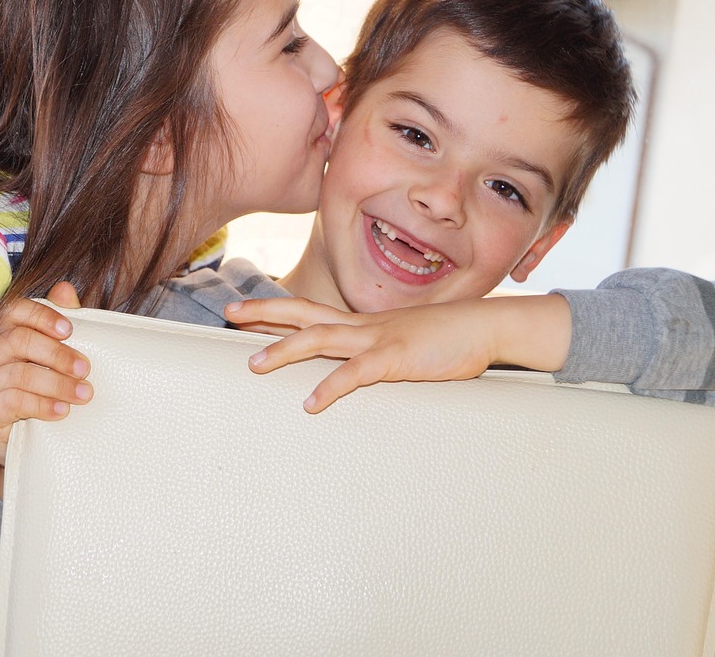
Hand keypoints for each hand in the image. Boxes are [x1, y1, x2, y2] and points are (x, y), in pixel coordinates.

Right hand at [0, 282, 88, 465]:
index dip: (41, 316)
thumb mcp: (52, 357)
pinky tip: (62, 411)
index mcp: (0, 334)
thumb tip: (66, 290)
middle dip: (57, 354)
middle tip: (85, 369)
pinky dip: (42, 405)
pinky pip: (13, 403)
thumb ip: (59, 323)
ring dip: (57, 383)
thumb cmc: (39, 390)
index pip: (13, 311)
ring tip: (83, 393)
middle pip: (18, 341)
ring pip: (18, 374)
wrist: (25, 442)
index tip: (69, 330)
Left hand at [226, 296, 500, 412]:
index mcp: (361, 323)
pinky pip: (355, 373)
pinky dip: (331, 387)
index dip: (273, 310)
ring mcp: (377, 338)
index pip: (308, 311)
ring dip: (283, 350)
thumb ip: (376, 352)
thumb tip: (358, 367)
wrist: (486, 327)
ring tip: (254, 364)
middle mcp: (362, 325)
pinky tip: (311, 403)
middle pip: (302, 312)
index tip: (242, 312)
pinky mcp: (395, 359)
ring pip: (319, 339)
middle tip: (228, 312)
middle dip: (263, 312)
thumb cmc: (447, 338)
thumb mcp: (403, 342)